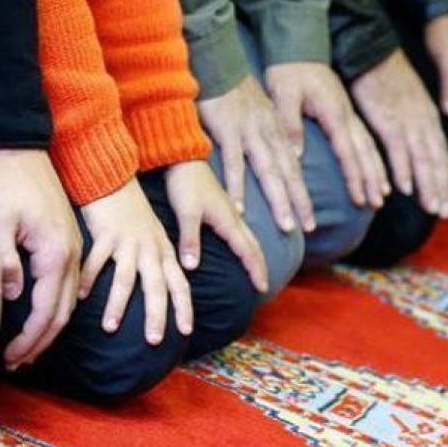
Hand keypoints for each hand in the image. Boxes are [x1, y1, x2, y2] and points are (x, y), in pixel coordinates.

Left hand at [0, 148, 80, 369]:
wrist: (17, 147)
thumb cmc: (3, 181)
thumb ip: (4, 260)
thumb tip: (11, 295)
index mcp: (56, 252)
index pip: (47, 312)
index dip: (29, 340)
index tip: (8, 358)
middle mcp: (71, 254)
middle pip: (62, 313)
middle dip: (39, 343)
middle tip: (14, 364)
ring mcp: (72, 247)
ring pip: (67, 302)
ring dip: (47, 329)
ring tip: (24, 350)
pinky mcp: (65, 241)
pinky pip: (65, 286)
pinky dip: (52, 308)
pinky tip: (35, 317)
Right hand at [78, 179, 191, 344]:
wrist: (114, 177)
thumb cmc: (133, 211)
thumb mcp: (154, 235)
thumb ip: (160, 261)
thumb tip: (164, 290)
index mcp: (163, 251)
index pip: (180, 283)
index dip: (184, 307)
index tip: (186, 331)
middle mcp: (149, 249)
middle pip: (156, 286)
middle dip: (157, 315)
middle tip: (154, 341)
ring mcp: (127, 242)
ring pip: (125, 278)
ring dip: (117, 305)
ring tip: (110, 328)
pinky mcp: (105, 234)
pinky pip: (96, 261)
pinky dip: (87, 279)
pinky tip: (79, 296)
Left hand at [164, 160, 267, 291]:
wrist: (183, 158)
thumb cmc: (185, 184)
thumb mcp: (186, 213)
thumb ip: (190, 239)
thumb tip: (192, 267)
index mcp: (228, 220)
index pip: (247, 251)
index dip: (255, 270)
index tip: (262, 288)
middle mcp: (234, 216)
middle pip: (253, 245)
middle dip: (260, 266)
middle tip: (264, 286)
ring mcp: (230, 210)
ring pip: (249, 237)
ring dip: (255, 255)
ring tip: (257, 270)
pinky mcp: (223, 206)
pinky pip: (241, 230)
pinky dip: (246, 243)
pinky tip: (241, 246)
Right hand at [197, 76, 314, 231]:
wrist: (218, 61)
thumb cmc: (234, 90)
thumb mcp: (260, 111)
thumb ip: (269, 135)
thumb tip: (278, 158)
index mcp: (276, 131)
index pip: (294, 168)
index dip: (303, 195)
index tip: (310, 221)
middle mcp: (268, 134)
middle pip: (287, 173)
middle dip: (299, 202)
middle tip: (308, 229)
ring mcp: (249, 132)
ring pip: (268, 171)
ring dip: (278, 200)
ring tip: (286, 226)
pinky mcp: (228, 130)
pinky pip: (233, 163)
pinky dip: (237, 186)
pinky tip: (239, 208)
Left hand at [264, 62, 388, 208]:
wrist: (297, 45)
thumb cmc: (287, 71)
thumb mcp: (283, 95)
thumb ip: (290, 124)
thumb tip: (297, 155)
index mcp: (333, 111)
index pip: (347, 149)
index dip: (354, 175)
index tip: (360, 197)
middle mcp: (345, 114)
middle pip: (364, 152)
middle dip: (372, 179)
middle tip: (377, 204)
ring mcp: (347, 113)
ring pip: (367, 146)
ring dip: (376, 171)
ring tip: (383, 194)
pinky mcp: (344, 112)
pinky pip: (363, 139)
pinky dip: (371, 157)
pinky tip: (375, 171)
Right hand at [350, 51, 447, 216]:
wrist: (372, 49)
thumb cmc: (385, 75)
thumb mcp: (407, 100)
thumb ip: (411, 125)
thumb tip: (412, 147)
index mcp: (428, 117)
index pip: (440, 155)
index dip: (444, 180)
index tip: (447, 204)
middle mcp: (422, 121)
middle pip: (436, 160)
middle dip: (441, 188)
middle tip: (444, 213)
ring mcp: (406, 120)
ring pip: (422, 158)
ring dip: (427, 184)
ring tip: (431, 207)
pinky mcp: (386, 118)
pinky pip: (397, 148)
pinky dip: (402, 168)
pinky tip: (403, 187)